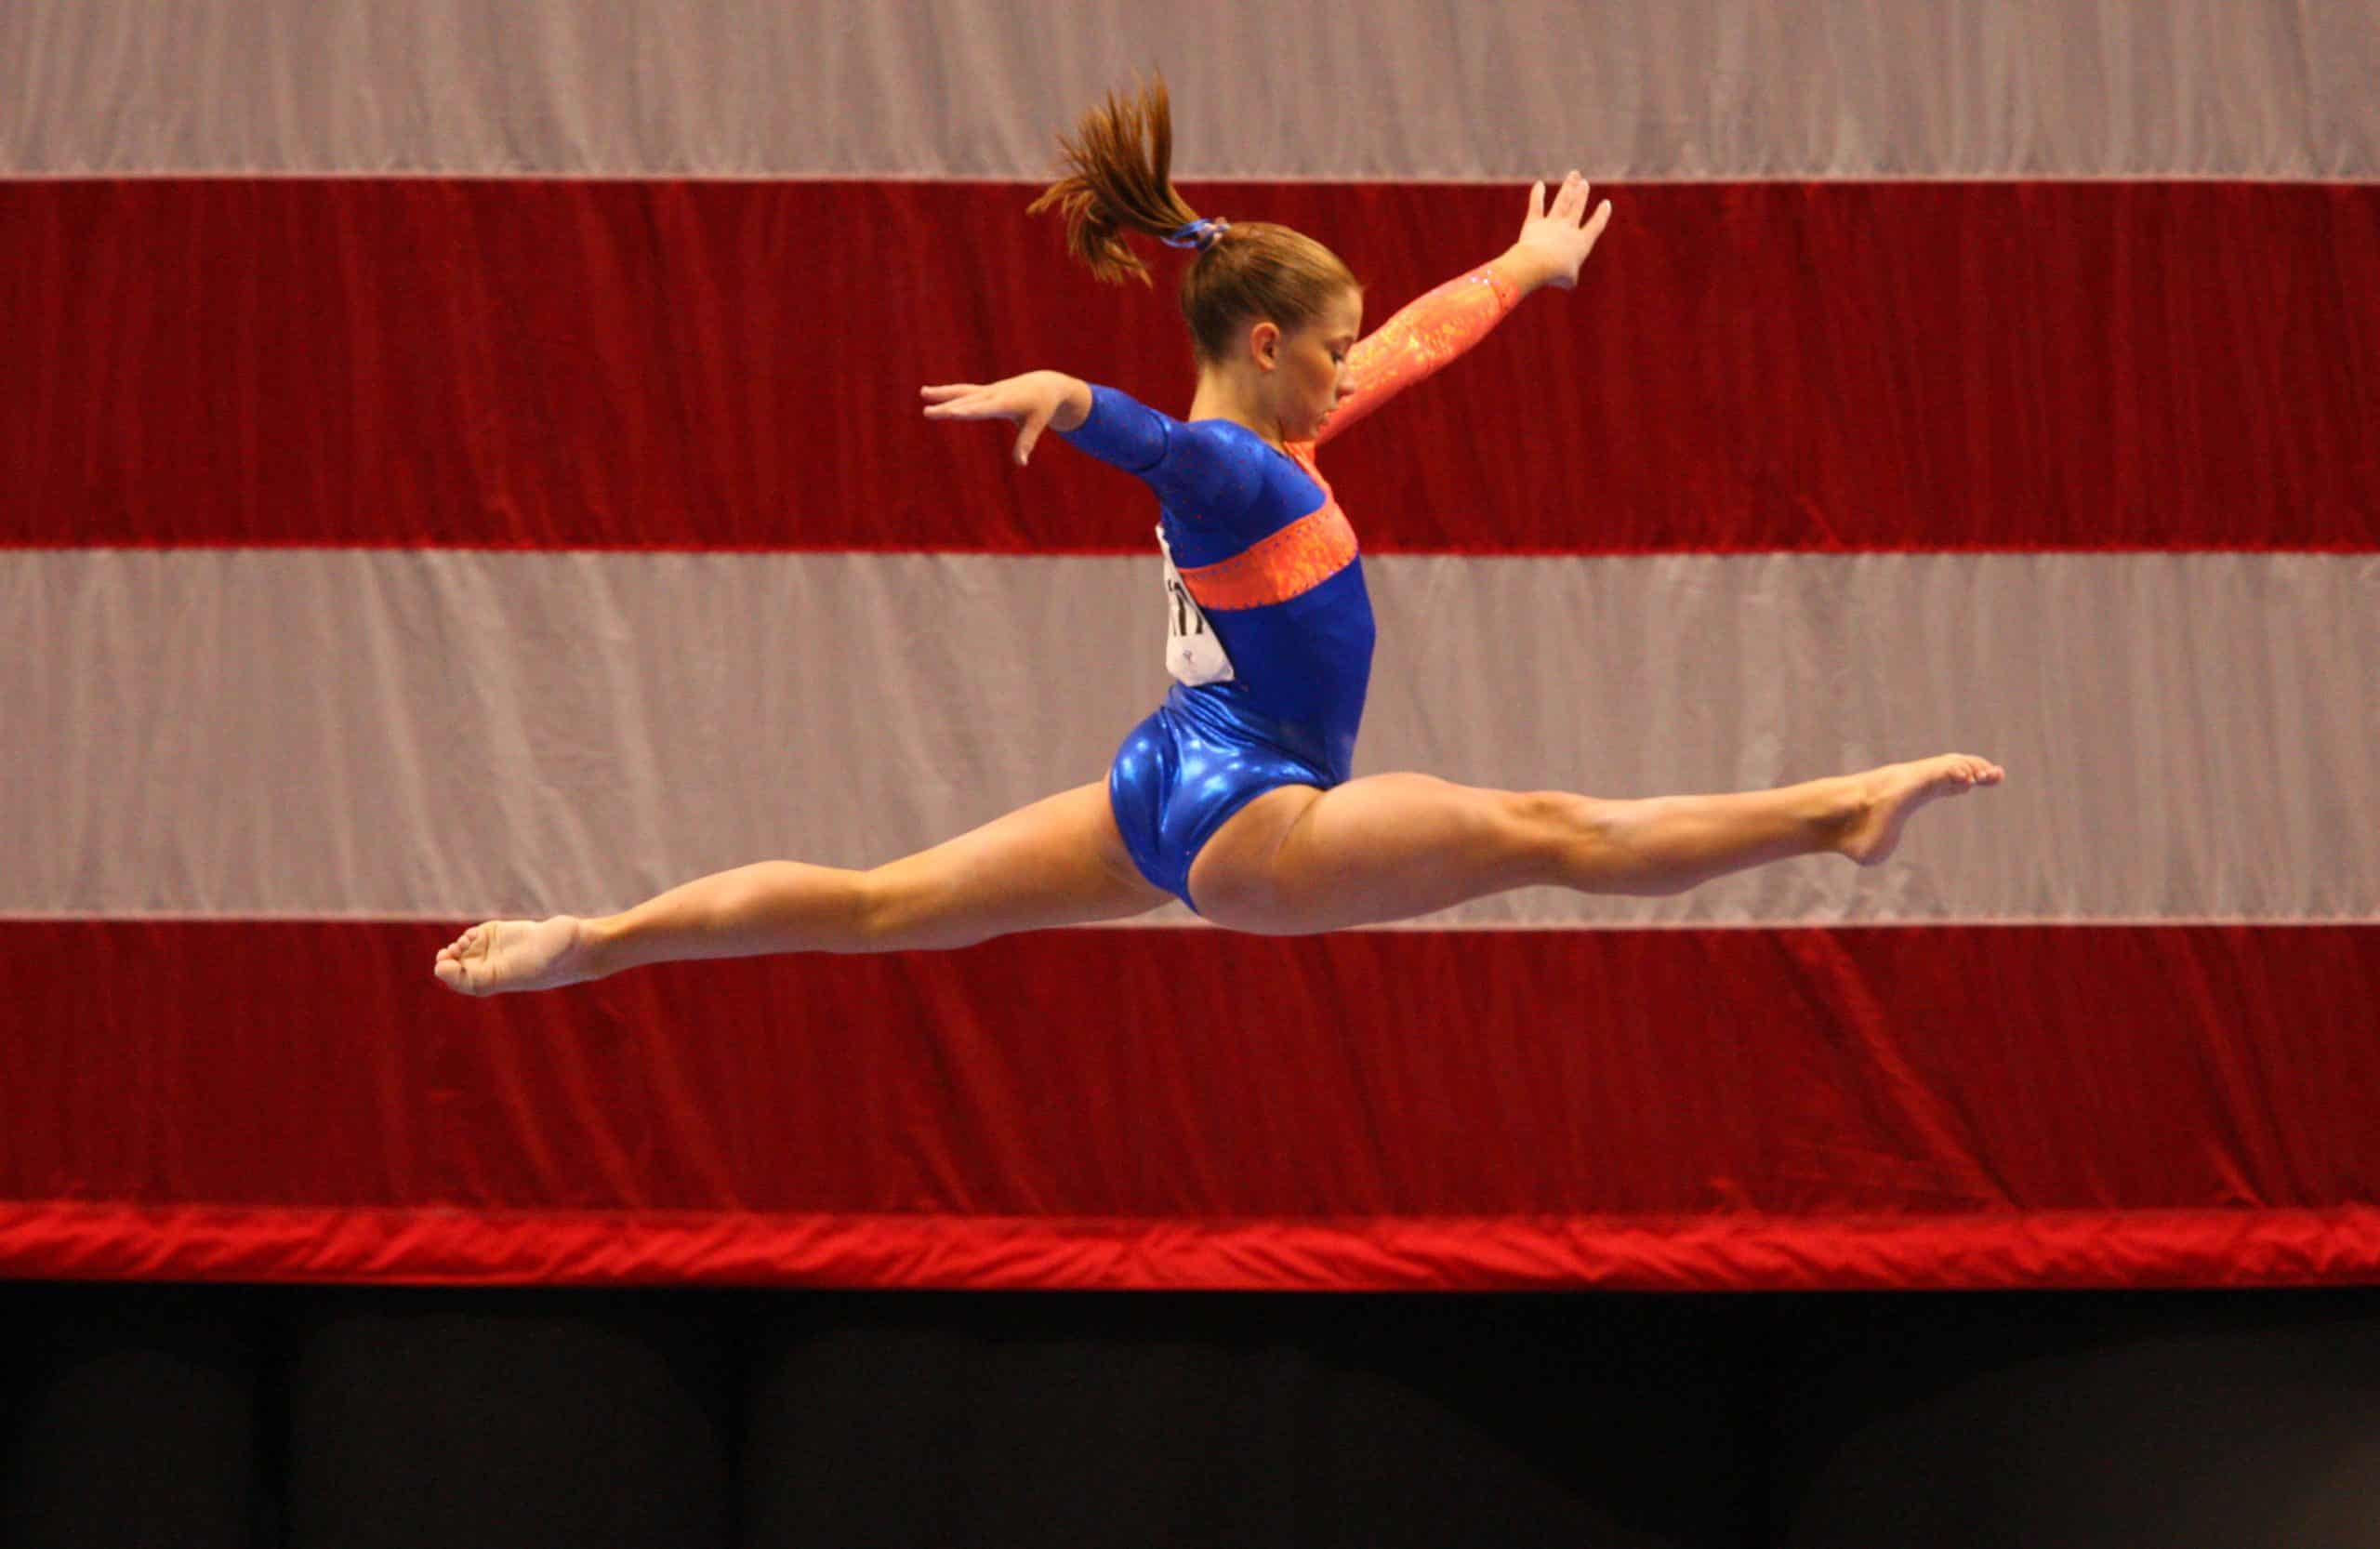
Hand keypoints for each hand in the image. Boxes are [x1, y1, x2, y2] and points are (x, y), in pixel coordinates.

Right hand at [920, 371, 1089, 465]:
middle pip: (966, 401)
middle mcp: (994, 393)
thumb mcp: (1037, 424)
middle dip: (947, 407)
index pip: (983, 408)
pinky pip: (963, 391)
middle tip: (927, 412)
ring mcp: (988, 391)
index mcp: (1006, 401)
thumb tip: (1021, 464)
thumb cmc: (1042, 406)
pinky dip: (947, 393)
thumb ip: (1026, 442)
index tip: (951, 413)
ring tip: (923, 393)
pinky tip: (929, 393)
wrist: (1045, 384)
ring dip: (942, 394)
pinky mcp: (985, 391)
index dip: (966, 411)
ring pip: (961, 392)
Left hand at [1509, 170, 1612, 291]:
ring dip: (1568, 187)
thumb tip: (1568, 281)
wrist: (1539, 264)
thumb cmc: (1556, 275)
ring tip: (1574, 175)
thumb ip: (1570, 278)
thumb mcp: (1569, 281)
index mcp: (1582, 242)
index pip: (1595, 225)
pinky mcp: (1534, 223)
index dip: (1601, 215)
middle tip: (1584, 183)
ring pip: (1562, 201)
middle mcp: (1568, 229)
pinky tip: (1539, 184)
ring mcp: (1552, 223)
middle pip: (1577, 208)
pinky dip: (1537, 194)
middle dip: (1581, 195)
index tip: (1606, 204)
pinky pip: (1536, 205)